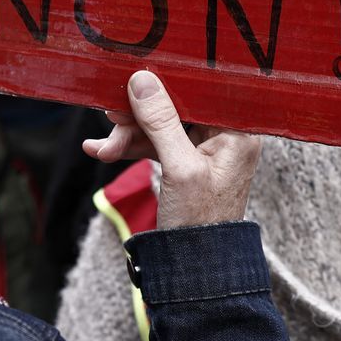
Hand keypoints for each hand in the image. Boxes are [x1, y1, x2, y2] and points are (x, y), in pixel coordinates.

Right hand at [83, 69, 261, 228]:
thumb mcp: (179, 168)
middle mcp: (226, 134)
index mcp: (238, 131)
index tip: (137, 73)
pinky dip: (131, 146)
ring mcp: (205, 148)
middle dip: (139, 114)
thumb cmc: (200, 222)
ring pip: (161, 124)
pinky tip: (103, 150)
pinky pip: (156, 142)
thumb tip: (142, 79)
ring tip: (102, 147)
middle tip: (110, 115)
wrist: (197, 267)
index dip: (168, 80)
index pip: (201, 89)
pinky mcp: (187, 161)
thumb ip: (161, 122)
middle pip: (176, 105)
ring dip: (129, 132)